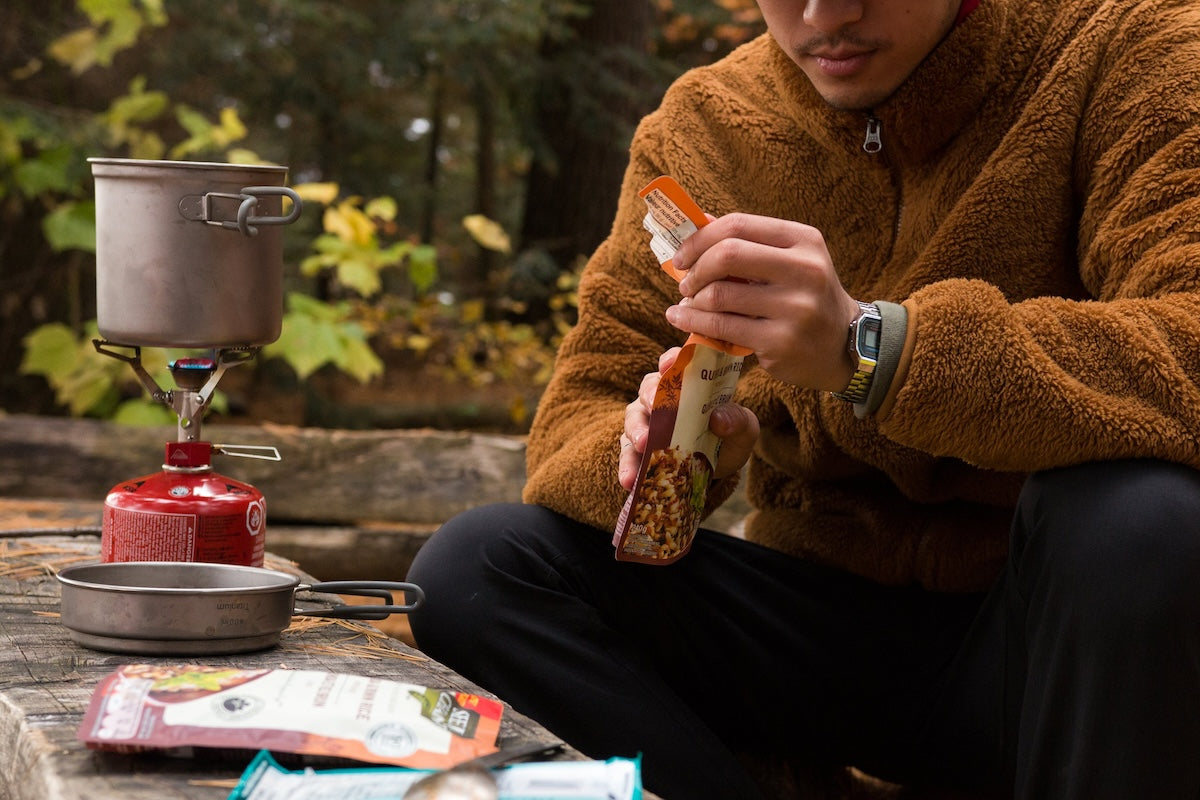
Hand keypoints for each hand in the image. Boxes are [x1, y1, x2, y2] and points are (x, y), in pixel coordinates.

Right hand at [618, 348, 760, 490]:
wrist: (719, 471)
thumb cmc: (729, 438)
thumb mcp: (742, 430)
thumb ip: (737, 420)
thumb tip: (718, 419)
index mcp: (688, 383)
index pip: (676, 363)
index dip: (671, 360)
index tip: (669, 365)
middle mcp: (662, 398)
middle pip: (648, 389)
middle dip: (650, 397)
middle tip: (655, 408)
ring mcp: (646, 423)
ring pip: (633, 419)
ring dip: (636, 431)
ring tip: (643, 446)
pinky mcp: (638, 450)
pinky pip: (628, 455)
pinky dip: (628, 466)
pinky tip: (630, 480)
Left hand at [666, 212, 860, 390]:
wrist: (842, 346)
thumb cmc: (805, 297)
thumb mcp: (790, 261)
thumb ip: (748, 243)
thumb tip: (698, 222)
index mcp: (804, 240)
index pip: (739, 224)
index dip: (701, 238)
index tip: (683, 255)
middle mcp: (805, 270)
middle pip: (728, 254)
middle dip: (696, 269)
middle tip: (685, 283)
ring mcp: (795, 308)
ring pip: (719, 295)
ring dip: (692, 300)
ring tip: (688, 304)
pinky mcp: (780, 341)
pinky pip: (722, 327)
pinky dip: (693, 321)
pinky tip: (682, 319)